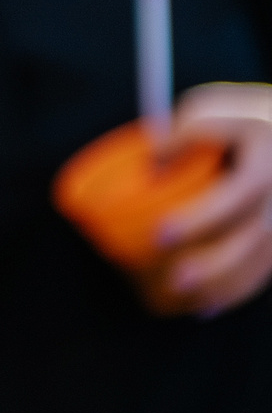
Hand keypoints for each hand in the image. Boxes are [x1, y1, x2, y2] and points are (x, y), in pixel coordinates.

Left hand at [155, 99, 271, 316]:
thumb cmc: (246, 117)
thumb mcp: (217, 105)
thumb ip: (187, 128)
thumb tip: (152, 161)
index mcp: (269, 157)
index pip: (240, 192)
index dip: (201, 217)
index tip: (159, 234)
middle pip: (257, 234)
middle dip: (217, 262)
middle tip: (174, 277)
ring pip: (265, 257)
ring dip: (227, 283)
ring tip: (183, 296)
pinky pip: (267, 268)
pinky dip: (240, 290)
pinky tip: (207, 306)